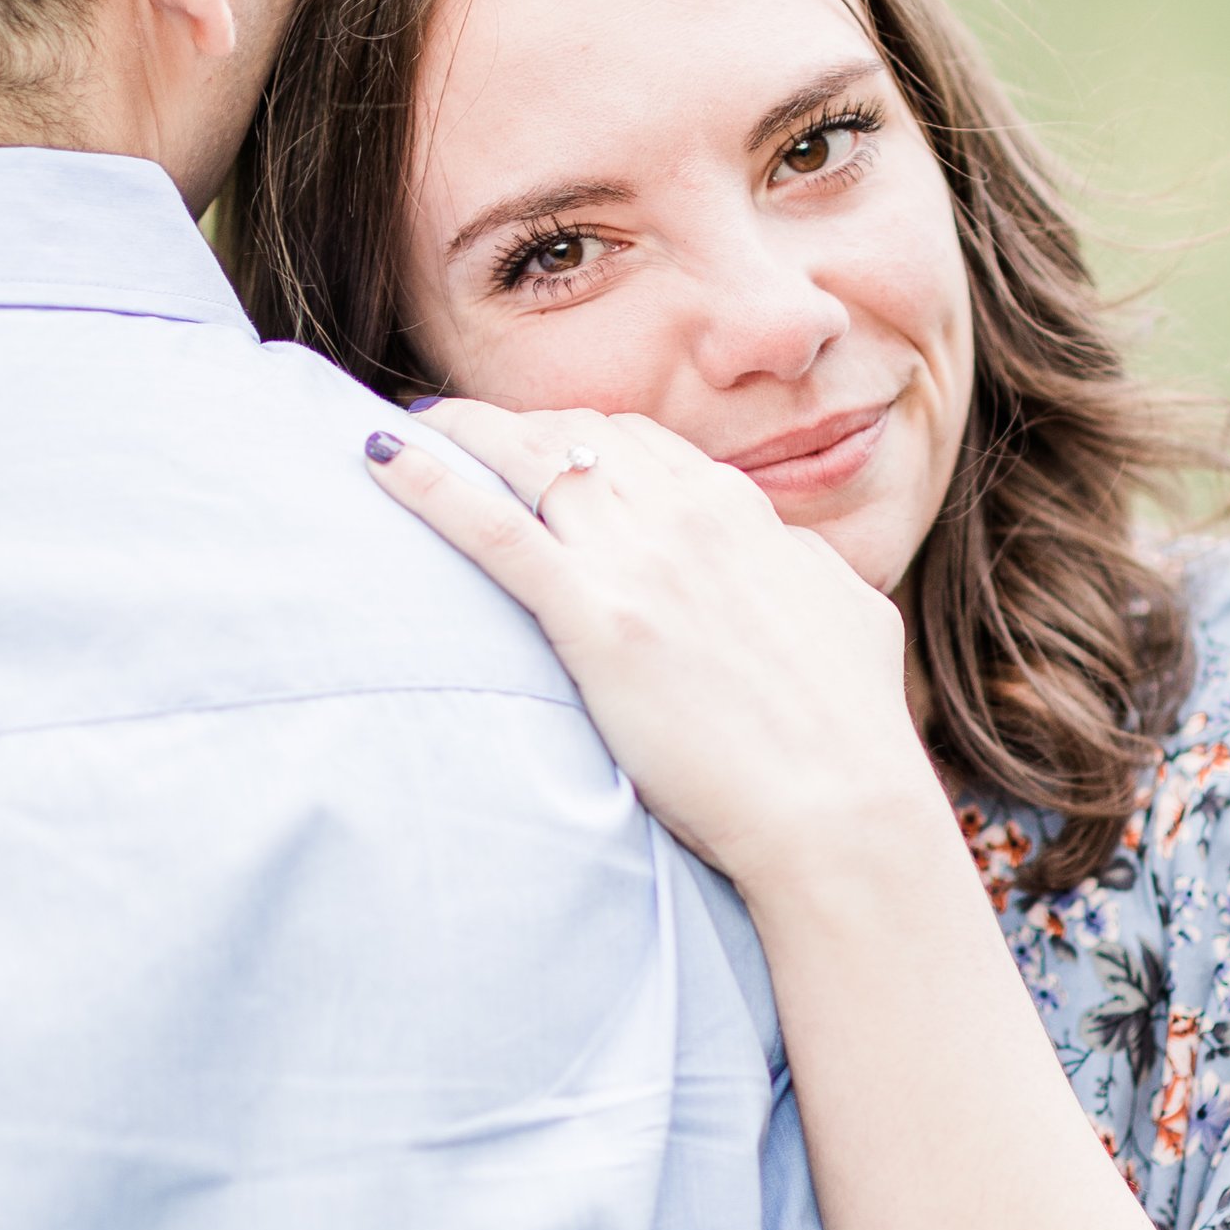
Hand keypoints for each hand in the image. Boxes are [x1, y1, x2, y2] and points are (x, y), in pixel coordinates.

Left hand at [363, 401, 941, 898]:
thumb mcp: (846, 610)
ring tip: (405, 430)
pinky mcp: (592, 615)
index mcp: (739, 509)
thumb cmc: (850, 723)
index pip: (639, 441)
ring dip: (458, 435)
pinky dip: (429, 483)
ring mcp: (634, 558)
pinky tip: (378, 460)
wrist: (838, 801)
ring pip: (525, 458)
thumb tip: (779, 549)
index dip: (578, 439)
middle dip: (512, 427)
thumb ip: (797, 565)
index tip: (541, 450)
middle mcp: (683, 512)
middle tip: (460, 435)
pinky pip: (491, 527)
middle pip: (573, 435)